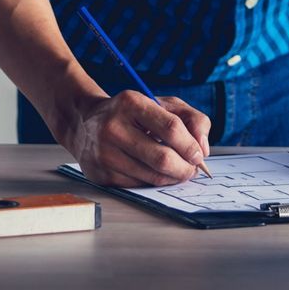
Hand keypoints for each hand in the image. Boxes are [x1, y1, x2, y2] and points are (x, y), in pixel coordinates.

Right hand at [62, 91, 211, 187]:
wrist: (86, 124)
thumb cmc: (132, 114)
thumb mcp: (162, 104)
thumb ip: (192, 119)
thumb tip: (203, 148)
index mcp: (131, 103)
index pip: (171, 127)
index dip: (190, 146)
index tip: (199, 155)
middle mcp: (114, 127)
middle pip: (162, 158)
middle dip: (185, 168)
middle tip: (192, 170)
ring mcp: (105, 153)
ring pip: (152, 176)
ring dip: (172, 178)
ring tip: (177, 171)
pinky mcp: (101, 175)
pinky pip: (139, 186)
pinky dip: (153, 183)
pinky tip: (155, 173)